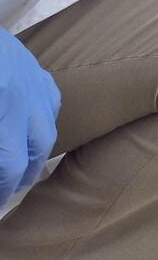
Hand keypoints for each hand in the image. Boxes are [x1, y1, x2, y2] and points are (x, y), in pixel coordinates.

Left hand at [0, 27, 59, 205]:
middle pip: (34, 151)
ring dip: (34, 152)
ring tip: (19, 168)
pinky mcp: (35, 68)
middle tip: (5, 191)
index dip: (1, 189)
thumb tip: (1, 161)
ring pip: (47, 126)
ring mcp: (35, 80)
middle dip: (18, 177)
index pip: (9, 165)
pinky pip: (50, 100)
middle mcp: (26, 97)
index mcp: (5, 108)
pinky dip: (42, 119)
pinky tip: (29, 127)